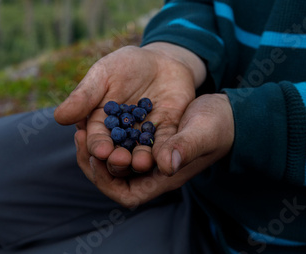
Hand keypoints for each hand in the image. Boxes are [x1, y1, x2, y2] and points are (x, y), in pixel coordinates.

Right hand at [54, 43, 205, 175]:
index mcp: (100, 122)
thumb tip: (58, 117)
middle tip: (120, 160)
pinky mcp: (167, 132)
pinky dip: (165, 151)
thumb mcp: (103, 74)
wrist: (161, 58)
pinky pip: (165, 143)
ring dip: (140, 160)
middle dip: (117, 158)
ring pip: (140, 152)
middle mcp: (121, 134)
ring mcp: (144, 135)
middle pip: (116, 152)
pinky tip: (166, 157)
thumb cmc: (125, 64)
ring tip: (142, 163)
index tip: (101, 151)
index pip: (96, 138)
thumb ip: (84, 95)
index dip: (97, 145)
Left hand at [75, 93, 234, 207]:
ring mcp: (146, 150)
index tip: (95, 158)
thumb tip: (163, 164)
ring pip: (113, 156)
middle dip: (94, 161)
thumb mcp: (203, 134)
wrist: (225, 112)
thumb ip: (185, 148)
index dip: (106, 181)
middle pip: (113, 177)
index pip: (127, 194)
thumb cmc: (218, 126)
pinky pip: (119, 137)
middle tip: (79, 138)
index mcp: (163, 176)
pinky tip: (96, 112)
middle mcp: (151, 168)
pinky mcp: (145, 133)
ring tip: (81, 125)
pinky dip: (107, 130)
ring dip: (96, 145)